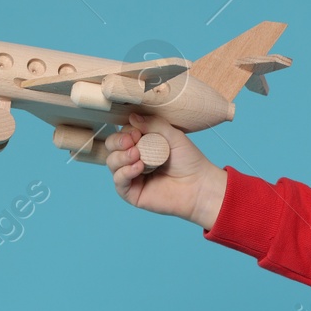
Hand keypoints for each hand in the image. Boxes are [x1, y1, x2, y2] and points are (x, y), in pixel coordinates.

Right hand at [104, 112, 223, 225]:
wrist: (199, 185)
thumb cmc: (189, 161)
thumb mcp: (173, 136)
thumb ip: (154, 124)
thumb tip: (132, 117)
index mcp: (142, 145)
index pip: (122, 134)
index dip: (125, 132)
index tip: (137, 132)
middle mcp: (134, 160)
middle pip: (112, 147)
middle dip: (117, 142)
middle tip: (132, 141)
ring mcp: (131, 176)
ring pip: (112, 163)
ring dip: (121, 157)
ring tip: (137, 155)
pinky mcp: (132, 193)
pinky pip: (118, 181)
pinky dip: (125, 172)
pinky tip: (139, 168)